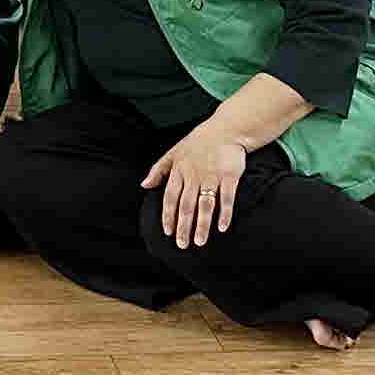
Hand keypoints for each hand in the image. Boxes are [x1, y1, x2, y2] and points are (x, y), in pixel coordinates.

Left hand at [145, 127, 250, 246]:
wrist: (226, 129)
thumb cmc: (198, 142)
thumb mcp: (174, 152)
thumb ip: (159, 169)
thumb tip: (144, 185)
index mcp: (179, 170)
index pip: (170, 197)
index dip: (168, 215)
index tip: (167, 232)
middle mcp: (194, 175)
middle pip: (186, 205)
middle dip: (183, 226)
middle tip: (182, 245)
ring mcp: (212, 176)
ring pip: (205, 204)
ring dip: (202, 224)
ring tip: (200, 242)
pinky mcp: (229, 176)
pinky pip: (227, 197)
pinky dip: (225, 213)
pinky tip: (222, 227)